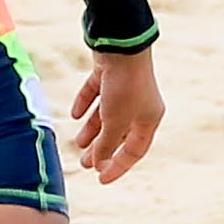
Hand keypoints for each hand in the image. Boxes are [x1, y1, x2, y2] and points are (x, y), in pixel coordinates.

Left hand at [69, 46, 163, 182]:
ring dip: (92, 130)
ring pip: (107, 115)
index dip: (118, 167)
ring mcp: (124, 88)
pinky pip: (96, 93)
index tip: (101, 179)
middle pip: (119, 133)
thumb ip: (106, 144)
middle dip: (102, 149)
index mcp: (149, 118)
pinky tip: (74, 114)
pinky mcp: (109, 73)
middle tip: (85, 163)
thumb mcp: (115, 121)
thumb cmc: (124, 86)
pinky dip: (86, 104)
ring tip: (77, 142)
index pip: (135, 151)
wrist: (121, 45)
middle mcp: (140, 104)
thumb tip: (98, 162)